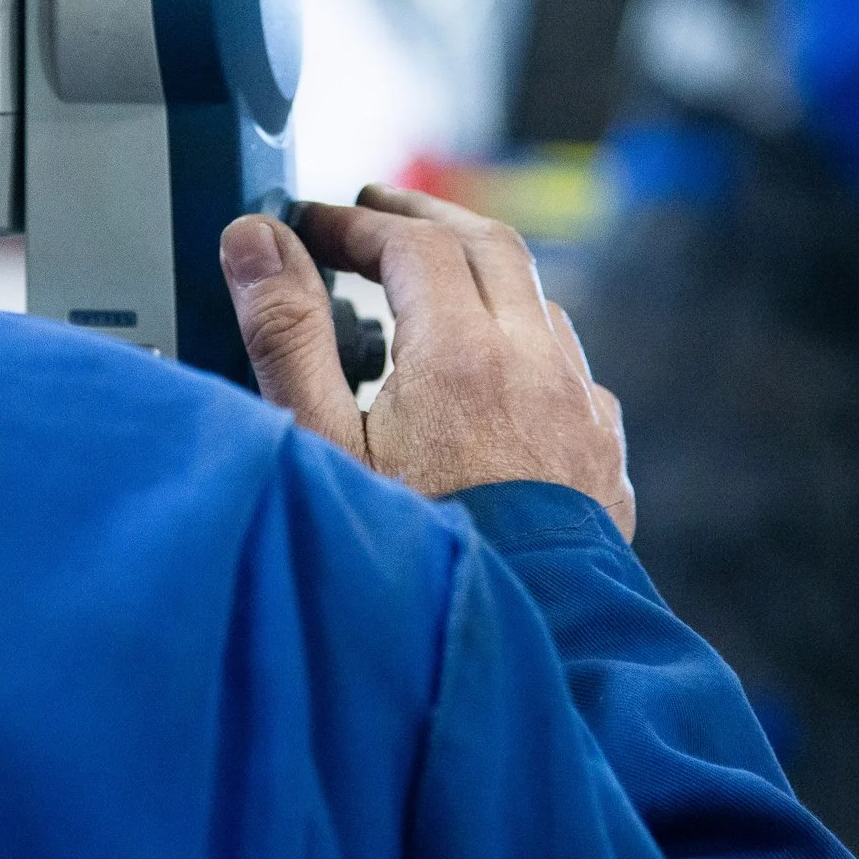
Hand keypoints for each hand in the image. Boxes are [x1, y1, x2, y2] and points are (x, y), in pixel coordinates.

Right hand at [218, 184, 635, 539]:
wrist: (518, 646)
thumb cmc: (410, 555)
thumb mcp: (321, 444)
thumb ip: (286, 334)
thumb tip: (255, 242)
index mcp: (462, 351)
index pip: (410, 241)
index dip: (353, 222)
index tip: (310, 227)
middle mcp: (535, 365)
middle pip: (489, 245)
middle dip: (424, 218)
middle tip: (372, 212)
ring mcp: (579, 411)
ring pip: (540, 303)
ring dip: (483, 276)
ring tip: (431, 286)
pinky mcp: (603, 459)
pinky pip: (572, 372)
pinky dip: (528, 345)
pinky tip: (500, 377)